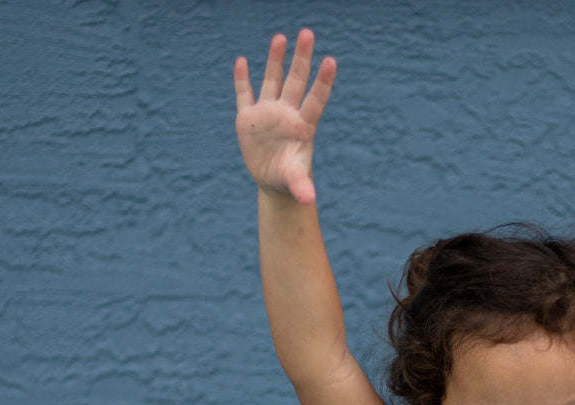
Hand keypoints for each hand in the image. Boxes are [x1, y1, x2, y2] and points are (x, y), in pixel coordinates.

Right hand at [234, 30, 335, 204]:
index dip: (323, 81)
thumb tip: (309, 201)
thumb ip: (302, 186)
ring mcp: (267, 113)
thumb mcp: (295, 182)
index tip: (331, 61)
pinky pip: (245, 94)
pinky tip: (243, 61)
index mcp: (303, 126)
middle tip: (308, 33)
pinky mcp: (248, 117)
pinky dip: (242, 79)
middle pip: (296, 80)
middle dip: (301, 58)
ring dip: (275, 59)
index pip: (316, 99)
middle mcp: (287, 113)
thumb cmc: (290, 178)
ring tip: (281, 37)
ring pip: (273, 80)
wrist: (274, 180)